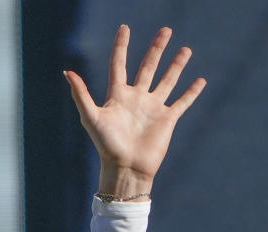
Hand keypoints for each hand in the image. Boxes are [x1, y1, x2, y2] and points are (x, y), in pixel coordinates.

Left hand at [64, 26, 205, 197]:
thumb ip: (81, 94)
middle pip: (147, 67)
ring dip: (176, 65)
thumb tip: (67, 72)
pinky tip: (200, 80)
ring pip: (167, 80)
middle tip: (165, 30)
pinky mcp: (167, 119)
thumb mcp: (92, 117)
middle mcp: (136, 98)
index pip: (119, 64)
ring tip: (185, 48)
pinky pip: (182, 102)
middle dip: (156, 49)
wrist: (126, 167)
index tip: (125, 28)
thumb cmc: (106, 145)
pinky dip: (192, 92)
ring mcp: (153, 108)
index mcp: (117, 96)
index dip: (121, 46)